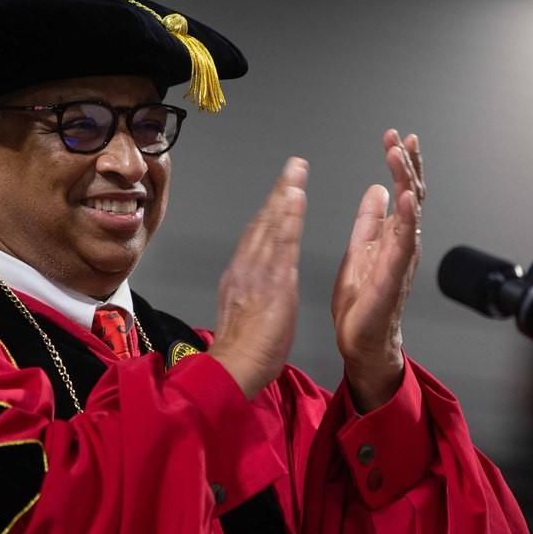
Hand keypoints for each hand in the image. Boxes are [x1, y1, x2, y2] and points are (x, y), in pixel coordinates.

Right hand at [210, 158, 308, 399]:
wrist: (235, 367)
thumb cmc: (243, 351)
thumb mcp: (243, 313)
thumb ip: (250, 291)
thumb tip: (256, 283)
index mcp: (240, 276)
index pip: (257, 235)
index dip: (270, 210)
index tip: (282, 190)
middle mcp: (246, 268)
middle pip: (264, 221)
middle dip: (279, 191)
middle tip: (293, 166)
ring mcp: (258, 272)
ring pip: (272, 225)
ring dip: (285, 195)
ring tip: (297, 171)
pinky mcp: (272, 281)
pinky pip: (283, 242)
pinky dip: (289, 217)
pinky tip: (296, 197)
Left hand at [331, 130, 424, 411]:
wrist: (362, 343)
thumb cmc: (363, 303)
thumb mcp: (360, 249)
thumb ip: (369, 220)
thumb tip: (376, 189)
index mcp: (393, 236)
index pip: (402, 191)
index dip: (401, 163)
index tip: (395, 136)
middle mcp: (403, 245)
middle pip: (411, 195)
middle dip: (407, 164)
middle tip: (400, 138)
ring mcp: (400, 260)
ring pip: (409, 213)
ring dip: (406, 182)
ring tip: (400, 156)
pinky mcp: (392, 278)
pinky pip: (403, 245)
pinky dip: (405, 220)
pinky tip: (404, 199)